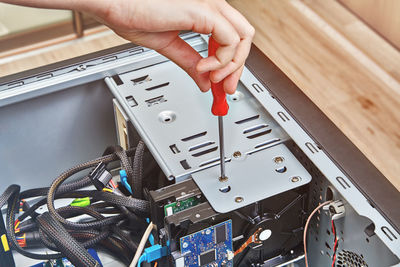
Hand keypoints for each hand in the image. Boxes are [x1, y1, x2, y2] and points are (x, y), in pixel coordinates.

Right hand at [86, 0, 254, 93]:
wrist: (113, 2)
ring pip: (243, 38)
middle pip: (244, 37)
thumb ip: (190, 62)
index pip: (232, 38)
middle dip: (238, 67)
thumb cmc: (132, 13)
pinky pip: (229, 40)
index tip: (223, 83)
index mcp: (203, 12)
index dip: (232, 63)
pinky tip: (204, 67)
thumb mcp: (169, 46)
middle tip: (226, 88)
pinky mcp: (203, 10)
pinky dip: (221, 61)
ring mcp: (209, 6)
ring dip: (231, 66)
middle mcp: (210, 5)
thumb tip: (204, 81)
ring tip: (212, 78)